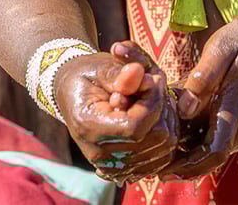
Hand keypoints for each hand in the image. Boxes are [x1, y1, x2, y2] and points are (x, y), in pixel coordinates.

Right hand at [54, 48, 179, 182]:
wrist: (72, 94)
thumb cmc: (86, 77)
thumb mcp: (98, 68)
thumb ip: (118, 73)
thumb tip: (138, 71)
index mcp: (88, 127)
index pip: (135, 126)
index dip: (152, 101)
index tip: (152, 79)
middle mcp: (99, 152)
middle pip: (154, 138)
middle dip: (161, 108)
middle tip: (153, 86)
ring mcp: (112, 165)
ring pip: (164, 148)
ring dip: (166, 119)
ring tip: (151, 100)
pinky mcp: (125, 169)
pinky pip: (162, 158)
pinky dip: (164, 135)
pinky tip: (152, 117)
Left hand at [162, 14, 237, 179]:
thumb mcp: (221, 48)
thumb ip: (202, 78)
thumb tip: (184, 109)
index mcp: (237, 110)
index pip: (212, 154)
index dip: (188, 166)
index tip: (164, 172)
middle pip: (213, 154)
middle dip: (187, 157)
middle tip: (161, 152)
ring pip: (223, 147)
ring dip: (201, 146)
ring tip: (175, 136)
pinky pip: (234, 138)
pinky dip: (215, 137)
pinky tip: (198, 124)